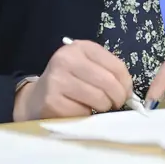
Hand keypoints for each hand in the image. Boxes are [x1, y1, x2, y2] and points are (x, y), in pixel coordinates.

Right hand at [13, 39, 132, 121]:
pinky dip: (86, 116)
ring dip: (103, 108)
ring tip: (96, 106)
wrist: (36, 98)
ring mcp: (57, 80)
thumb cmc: (69, 81)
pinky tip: (78, 111)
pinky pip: (83, 113)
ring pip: (99, 99)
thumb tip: (128, 92)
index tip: (126, 93)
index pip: (116, 66)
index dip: (126, 83)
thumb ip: (108, 72)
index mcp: (80, 47)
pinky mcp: (52, 102)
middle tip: (115, 104)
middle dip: (118, 98)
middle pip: (108, 82)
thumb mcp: (87, 67)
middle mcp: (66, 59)